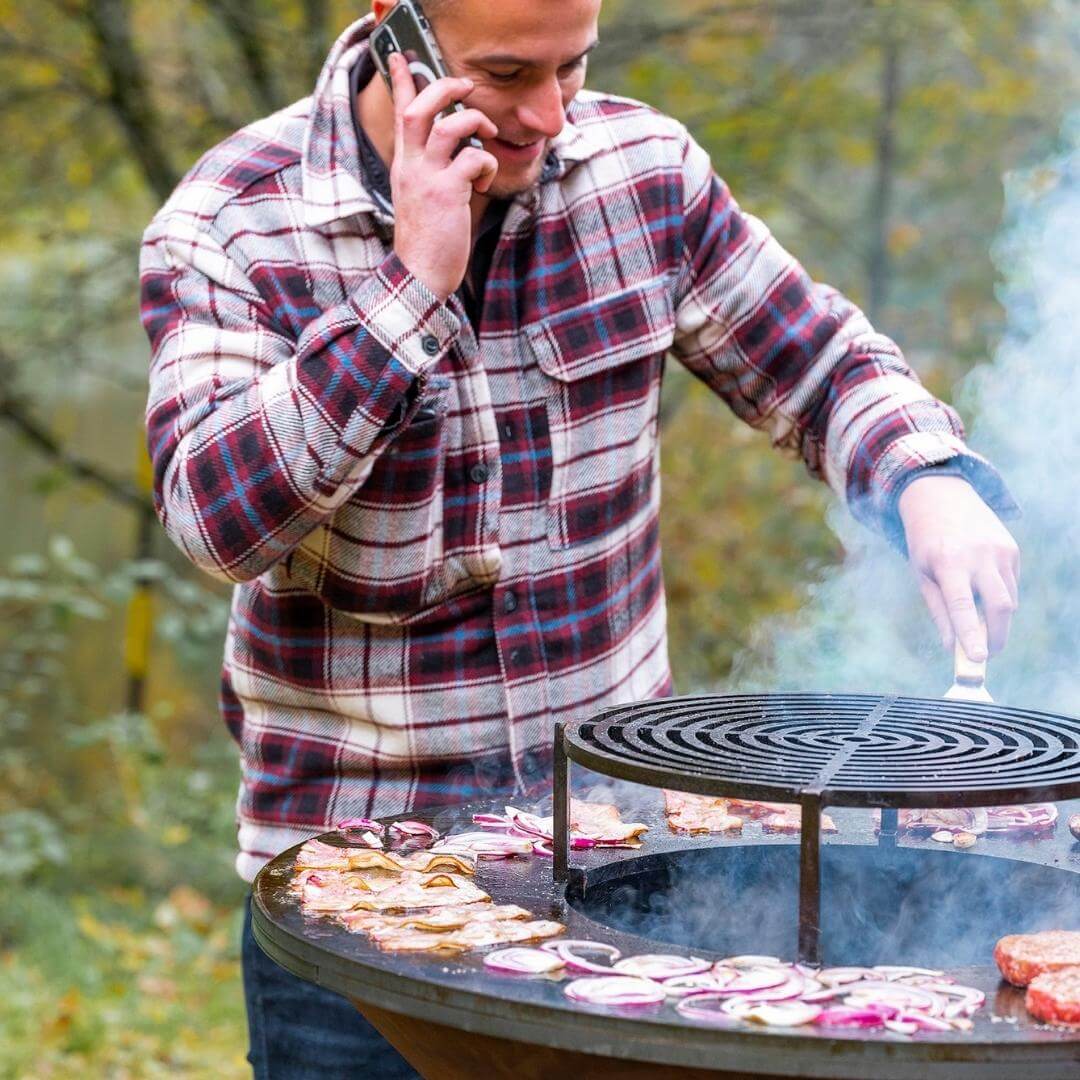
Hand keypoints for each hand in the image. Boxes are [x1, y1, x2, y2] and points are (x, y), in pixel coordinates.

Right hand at [388, 53, 498, 300]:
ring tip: (487, 137)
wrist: (421, 275)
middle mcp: (411, 167)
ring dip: (476, 123)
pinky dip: (488, 165)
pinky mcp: (448, 193)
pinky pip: (475, 159)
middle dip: (445, 88)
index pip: (400, 114)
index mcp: (404, 165)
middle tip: (466, 86)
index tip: (400, 55)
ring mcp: (428, 178)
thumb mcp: (421, 198)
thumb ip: (432, 171)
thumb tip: (461, 150)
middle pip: (421, 108)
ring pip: (451, 127)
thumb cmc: (428, 240)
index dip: (402, 81)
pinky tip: (485, 184)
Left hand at [898, 474, 1019, 660]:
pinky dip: (999, 595)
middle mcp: (978, 555)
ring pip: (1009, 598)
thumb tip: (951, 646)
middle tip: (987, 653)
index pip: (962, 606)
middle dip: (997, 636)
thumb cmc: (925, 542)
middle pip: (1000, 607)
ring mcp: (999, 550)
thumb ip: (939, 610)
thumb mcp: (922, 574)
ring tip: (977, 614)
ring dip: (997, 617)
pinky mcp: (1012, 548)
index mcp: (948, 562)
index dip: (971, 635)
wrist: (940, 496)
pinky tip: (981, 583)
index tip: (978, 659)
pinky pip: (1011, 583)